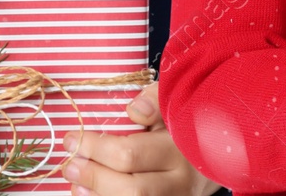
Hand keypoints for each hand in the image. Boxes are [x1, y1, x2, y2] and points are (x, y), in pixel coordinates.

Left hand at [60, 82, 221, 195]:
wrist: (215, 155)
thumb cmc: (184, 124)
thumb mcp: (175, 103)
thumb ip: (155, 99)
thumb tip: (134, 109)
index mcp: (181, 146)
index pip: (131, 153)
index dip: (96, 147)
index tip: (72, 138)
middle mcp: (181, 181)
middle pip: (132, 189)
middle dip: (94, 176)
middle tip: (70, 164)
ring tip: (76, 183)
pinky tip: (90, 195)